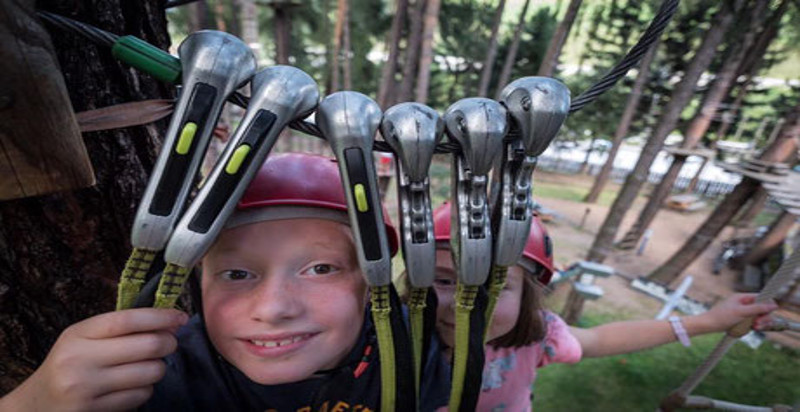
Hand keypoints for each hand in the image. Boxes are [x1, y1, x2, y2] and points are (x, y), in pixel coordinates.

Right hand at [1, 308, 186, 411]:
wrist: (36, 405)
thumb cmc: (69, 364)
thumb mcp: (84, 338)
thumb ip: (121, 328)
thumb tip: (171, 321)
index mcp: (77, 335)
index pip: (127, 320)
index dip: (160, 316)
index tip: (180, 316)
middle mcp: (80, 361)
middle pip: (147, 345)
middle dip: (168, 342)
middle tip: (169, 342)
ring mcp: (86, 389)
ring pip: (150, 372)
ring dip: (158, 368)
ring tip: (148, 365)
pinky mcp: (94, 411)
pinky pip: (140, 396)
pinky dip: (145, 389)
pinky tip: (133, 386)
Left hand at [701, 293, 778, 332]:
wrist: (709, 325)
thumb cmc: (722, 316)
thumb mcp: (741, 312)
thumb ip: (758, 308)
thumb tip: (774, 305)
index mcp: (743, 297)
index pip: (762, 298)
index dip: (768, 305)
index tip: (767, 314)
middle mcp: (744, 303)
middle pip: (763, 308)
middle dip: (764, 317)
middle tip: (758, 324)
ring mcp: (744, 312)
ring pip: (760, 317)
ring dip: (760, 323)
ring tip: (754, 328)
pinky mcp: (743, 320)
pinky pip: (755, 322)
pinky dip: (755, 326)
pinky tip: (751, 329)